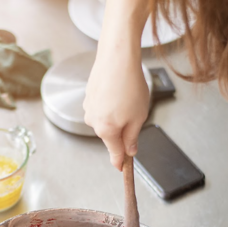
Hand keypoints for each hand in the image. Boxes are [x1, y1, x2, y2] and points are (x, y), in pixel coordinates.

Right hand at [83, 0, 149, 170]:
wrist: (117, 57)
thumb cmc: (129, 85)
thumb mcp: (139, 117)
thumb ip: (133, 137)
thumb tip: (130, 150)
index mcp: (106, 131)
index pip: (115, 154)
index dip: (121, 162)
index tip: (123, 169)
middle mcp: (93, 121)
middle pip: (111, 136)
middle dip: (123, 130)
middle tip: (136, 114)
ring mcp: (89, 108)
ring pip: (106, 120)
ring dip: (117, 115)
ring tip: (128, 98)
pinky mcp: (88, 95)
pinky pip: (102, 107)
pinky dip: (111, 103)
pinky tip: (119, 91)